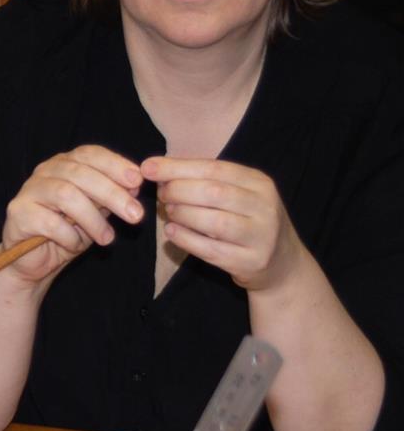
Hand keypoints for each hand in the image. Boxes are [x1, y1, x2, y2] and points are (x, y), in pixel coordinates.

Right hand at [0, 145, 144, 281]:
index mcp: (64, 164)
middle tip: (136, 215)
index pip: (89, 153)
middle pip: (80, 174)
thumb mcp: (95, 213)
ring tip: (108, 238)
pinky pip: (50, 222)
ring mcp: (28, 191)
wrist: (34, 260)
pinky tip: (75, 245)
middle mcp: (44, 172)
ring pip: (66, 195)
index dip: (115, 164)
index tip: (138, 182)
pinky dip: (69, 236)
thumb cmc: (66, 232)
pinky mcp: (18, 213)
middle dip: (112, 193)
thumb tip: (134, 187)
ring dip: (93, 219)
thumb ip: (109, 198)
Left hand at [143, 156, 304, 290]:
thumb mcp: (238, 195)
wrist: (281, 263)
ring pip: (213, 222)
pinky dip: (185, 239)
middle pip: (214, 193)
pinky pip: (211, 250)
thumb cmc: (247, 222)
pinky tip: (171, 232)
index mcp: (259, 183)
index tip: (148, 167)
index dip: (178, 167)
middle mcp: (264, 207)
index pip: (215, 169)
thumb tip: (159, 168)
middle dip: (178, 191)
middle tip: (161, 194)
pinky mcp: (250, 261)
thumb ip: (205, 181)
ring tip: (168, 211)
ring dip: (182, 215)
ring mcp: (260, 236)